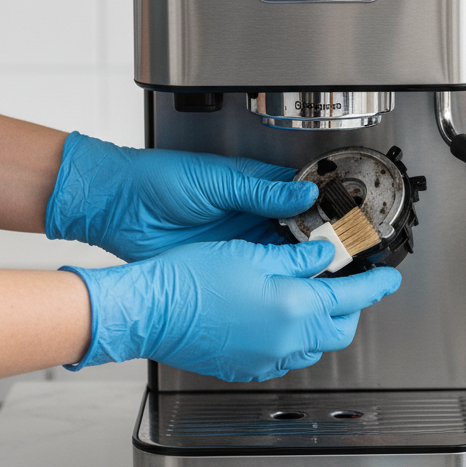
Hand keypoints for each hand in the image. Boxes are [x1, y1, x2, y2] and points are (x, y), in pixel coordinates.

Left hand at [45, 132, 317, 261]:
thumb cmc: (158, 181)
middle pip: (299, 228)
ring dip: (302, 262)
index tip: (348, 222)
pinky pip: (258, 272)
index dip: (327, 208)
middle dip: (321, 241)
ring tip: (325, 272)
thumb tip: (305, 193)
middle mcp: (251, 212)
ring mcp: (238, 239)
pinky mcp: (223, 263)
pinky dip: (276, 279)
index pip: (302, 195)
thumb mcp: (216, 182)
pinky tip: (291, 285)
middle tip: (343, 254)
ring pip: (283, 253)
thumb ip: (262, 191)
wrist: (117, 208)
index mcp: (254, 184)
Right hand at [62, 240, 401, 381]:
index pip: (353, 297)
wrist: (150, 311)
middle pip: (340, 328)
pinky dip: (296, 338)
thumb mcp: (252, 254)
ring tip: (311, 296)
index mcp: (295, 307)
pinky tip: (280, 317)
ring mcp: (268, 359)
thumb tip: (326, 253)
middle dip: (351, 306)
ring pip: (315, 345)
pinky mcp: (248, 368)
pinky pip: (287, 357)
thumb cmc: (190, 279)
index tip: (389, 278)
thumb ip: (298, 256)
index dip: (376, 285)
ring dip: (322, 323)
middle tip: (348, 282)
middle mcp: (287, 340)